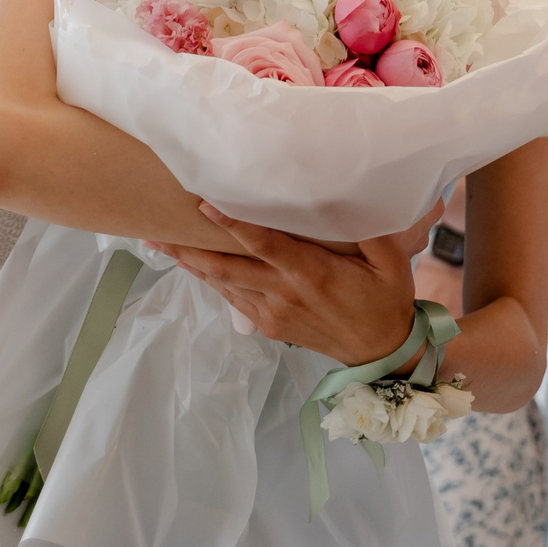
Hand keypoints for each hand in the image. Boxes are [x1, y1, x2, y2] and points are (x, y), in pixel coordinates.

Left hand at [155, 202, 419, 364]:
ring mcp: (271, 313)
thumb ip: (373, 229)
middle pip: (226, 267)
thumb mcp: (391, 261)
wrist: (380, 352)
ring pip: (222, 283)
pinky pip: (233, 298)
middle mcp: (284, 293)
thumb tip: (354, 194)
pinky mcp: (268, 326)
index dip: (233, 225)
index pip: (264, 245)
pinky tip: (191, 265)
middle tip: (156, 228)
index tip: (204, 206)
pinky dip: (210, 280)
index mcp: (311, 274)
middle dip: (189, 248)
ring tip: (159, 243)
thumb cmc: (385, 299)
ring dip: (190, 264)